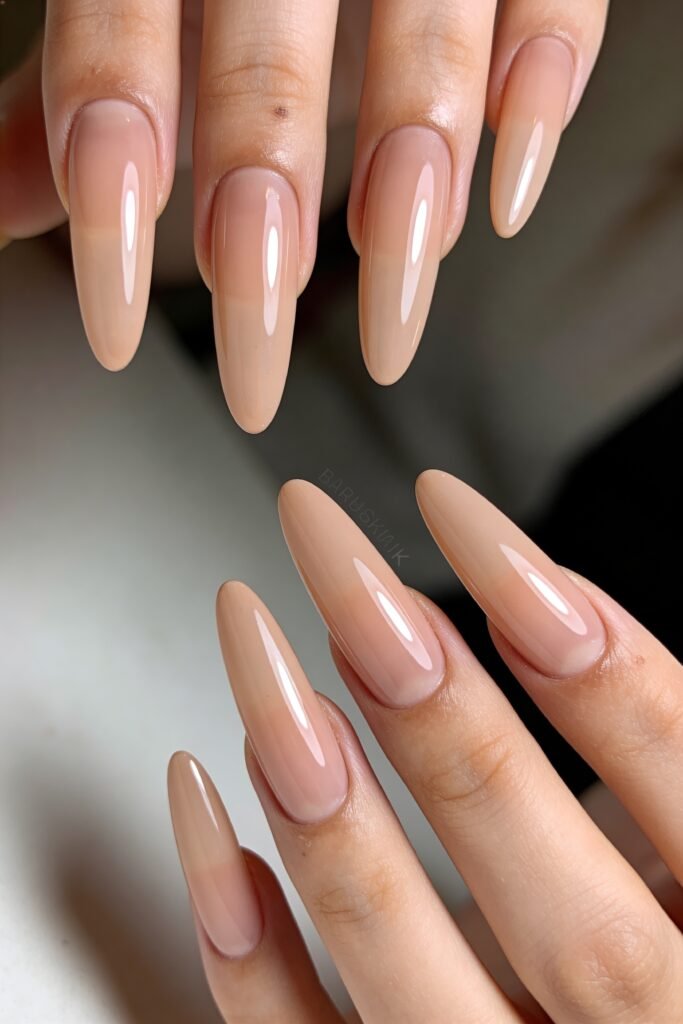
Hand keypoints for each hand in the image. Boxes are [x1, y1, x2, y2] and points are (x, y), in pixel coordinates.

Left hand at [1, 1, 607, 428]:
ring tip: (389, 311)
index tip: (118, 333)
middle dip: (259, 225)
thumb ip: (81, 95)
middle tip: (253, 372)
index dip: (112, 202)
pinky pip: (552, 1)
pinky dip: (538, 97)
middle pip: (267, 70)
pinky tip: (503, 201)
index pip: (114, 52)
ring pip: (426, 38)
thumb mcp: (151, 20)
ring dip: (410, 184)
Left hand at [168, 474, 682, 1021]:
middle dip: (431, 702)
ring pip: (408, 971)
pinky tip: (214, 823)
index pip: (674, 759)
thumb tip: (538, 605)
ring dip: (324, 805)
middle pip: (534, 875)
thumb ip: (653, 759)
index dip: (580, 635)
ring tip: (262, 664)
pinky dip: (245, 951)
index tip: (460, 514)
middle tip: (334, 567)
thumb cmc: (665, 957)